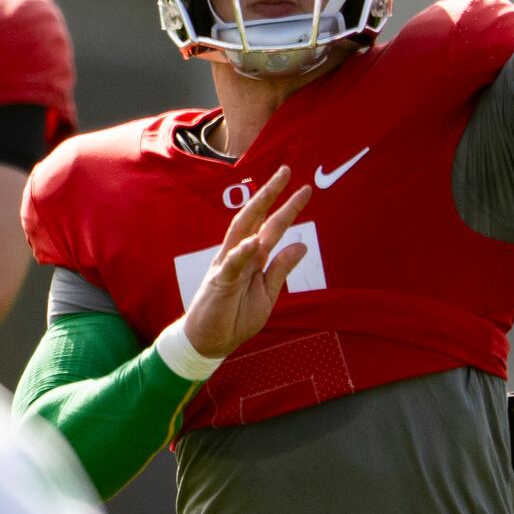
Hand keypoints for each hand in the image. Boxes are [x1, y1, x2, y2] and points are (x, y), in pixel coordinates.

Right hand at [181, 166, 312, 358]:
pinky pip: (231, 265)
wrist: (210, 342)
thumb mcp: (267, 293)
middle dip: (271, 194)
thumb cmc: (235, 317)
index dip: (287, 208)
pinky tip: (254, 241)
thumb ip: (281, 268)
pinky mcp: (219, 283)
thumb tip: (302, 244)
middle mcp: (239, 254)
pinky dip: (242, 252)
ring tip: (271, 191)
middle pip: (255, 218)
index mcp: (252, 257)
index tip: (303, 189)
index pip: (270, 226)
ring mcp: (227, 265)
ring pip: (241, 231)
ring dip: (256, 210)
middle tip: (287, 171)